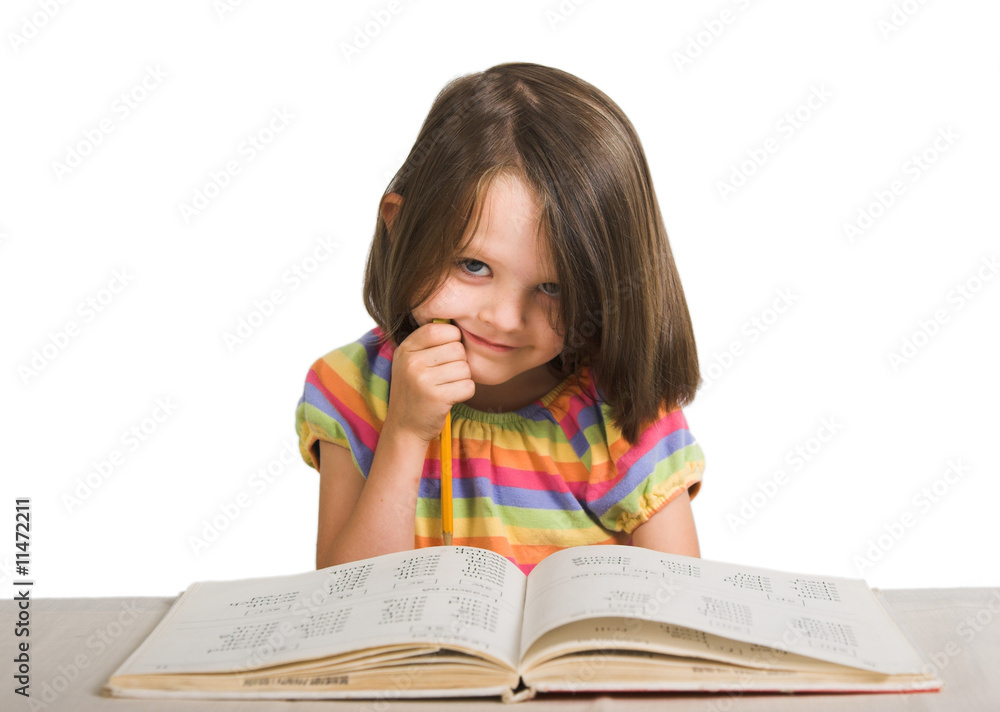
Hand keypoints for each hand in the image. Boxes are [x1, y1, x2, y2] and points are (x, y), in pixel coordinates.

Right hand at [384, 321, 474, 443]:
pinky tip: (450, 397)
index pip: (440, 329)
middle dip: (459, 362)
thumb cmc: (415, 390)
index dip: (452, 338)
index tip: (446, 353)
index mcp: (406, 349)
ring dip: (462, 379)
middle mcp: (412, 362)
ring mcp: (423, 380)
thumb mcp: (410, 361)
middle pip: (457, 348)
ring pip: (465, 368)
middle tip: (445, 375)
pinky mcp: (437, 398)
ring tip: (446, 387)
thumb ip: (429, 342)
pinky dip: (465, 392)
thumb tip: (459, 323)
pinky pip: (468, 386)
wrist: (404, 427)